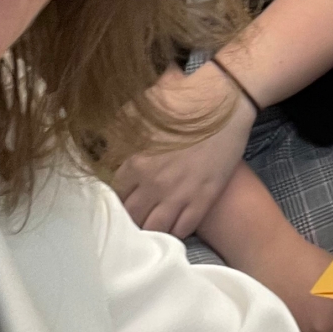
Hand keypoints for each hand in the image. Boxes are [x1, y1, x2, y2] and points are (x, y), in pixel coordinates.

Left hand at [113, 63, 255, 237]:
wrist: (226, 101)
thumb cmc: (183, 98)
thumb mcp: (140, 108)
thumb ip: (119, 130)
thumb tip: (106, 144)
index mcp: (135, 162)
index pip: (114, 195)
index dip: (116, 199)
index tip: (120, 199)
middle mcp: (153, 184)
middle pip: (131, 217)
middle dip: (129, 219)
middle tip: (133, 216)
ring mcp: (180, 194)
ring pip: (155, 229)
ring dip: (150, 230)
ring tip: (149, 227)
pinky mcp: (204, 199)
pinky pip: (183, 229)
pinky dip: (174, 232)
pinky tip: (172, 226)